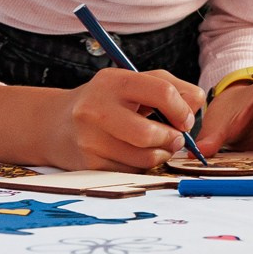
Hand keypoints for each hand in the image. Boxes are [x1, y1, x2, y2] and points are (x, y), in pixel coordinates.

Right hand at [49, 67, 204, 170]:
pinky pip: (131, 172)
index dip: (183, 110)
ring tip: (159, 146)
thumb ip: (172, 87)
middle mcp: (96, 109)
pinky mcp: (88, 164)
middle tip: (176, 138)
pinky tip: (136, 154)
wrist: (56, 123)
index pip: (163, 93)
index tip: (185, 119)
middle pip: (150, 134)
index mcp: (114, 81)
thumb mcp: (134, 83)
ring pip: (143, 158)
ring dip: (161, 155)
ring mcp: (89, 139)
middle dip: (172, 139)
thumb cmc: (107, 100)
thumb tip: (196, 107)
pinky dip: (142, 166)